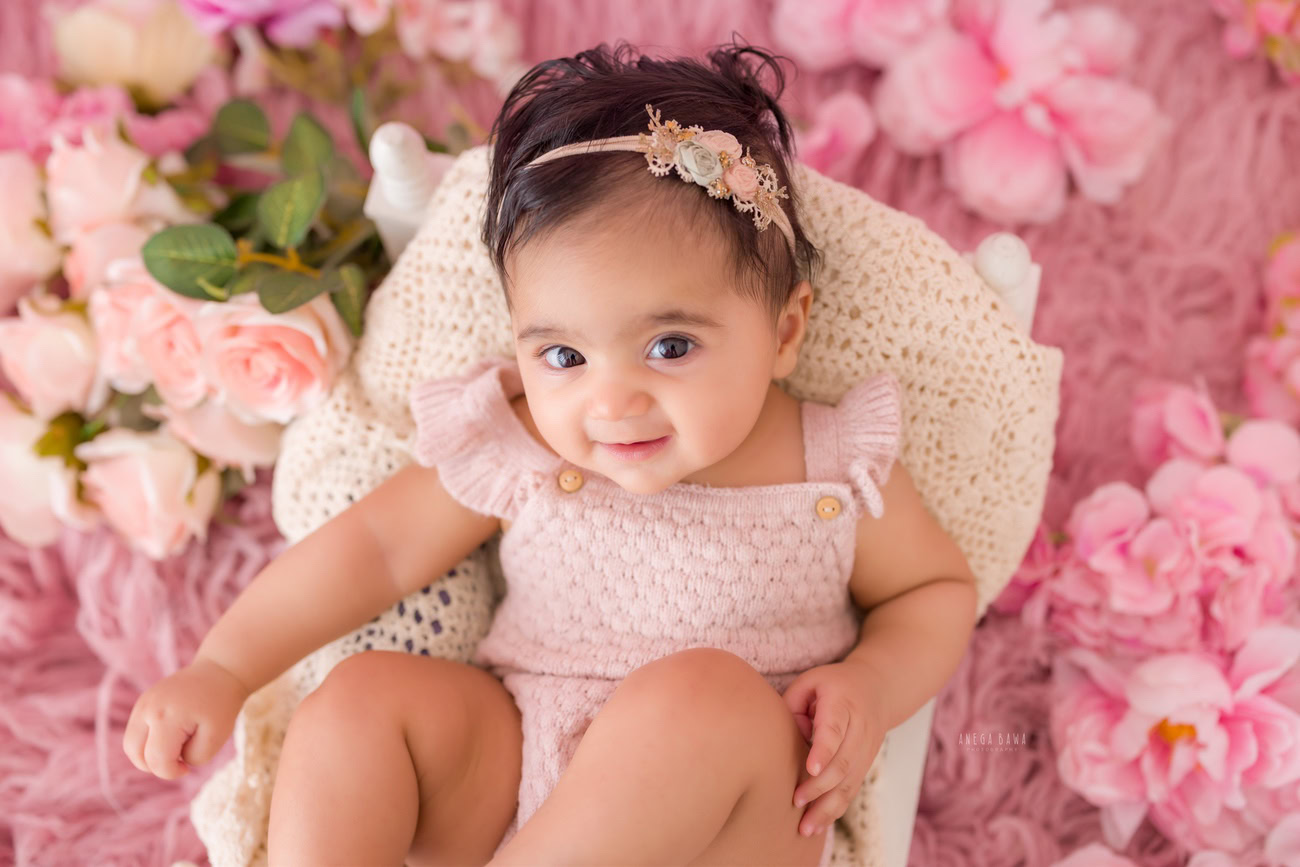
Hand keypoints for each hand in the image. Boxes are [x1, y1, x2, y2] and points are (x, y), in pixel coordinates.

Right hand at [123, 656, 250, 779]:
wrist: (219, 672)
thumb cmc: (220, 706)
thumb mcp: (217, 736)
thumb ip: (194, 757)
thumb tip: (173, 761)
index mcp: (166, 716)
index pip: (157, 761)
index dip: (172, 772)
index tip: (188, 768)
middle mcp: (148, 709)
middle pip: (136, 754)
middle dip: (156, 766)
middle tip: (180, 759)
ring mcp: (142, 704)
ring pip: (130, 745)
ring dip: (148, 756)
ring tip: (175, 748)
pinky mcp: (142, 702)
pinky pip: (135, 733)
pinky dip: (148, 743)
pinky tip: (170, 737)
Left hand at [781, 660, 887, 838]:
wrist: (877, 688)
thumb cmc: (832, 685)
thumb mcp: (810, 682)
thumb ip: (793, 706)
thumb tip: (791, 740)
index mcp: (843, 703)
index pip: (834, 729)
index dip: (824, 750)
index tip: (811, 769)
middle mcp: (859, 728)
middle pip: (843, 762)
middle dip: (819, 786)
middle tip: (796, 801)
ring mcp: (866, 749)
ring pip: (850, 782)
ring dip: (827, 807)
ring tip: (805, 827)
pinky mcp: (866, 765)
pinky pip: (852, 790)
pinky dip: (836, 809)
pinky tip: (818, 824)